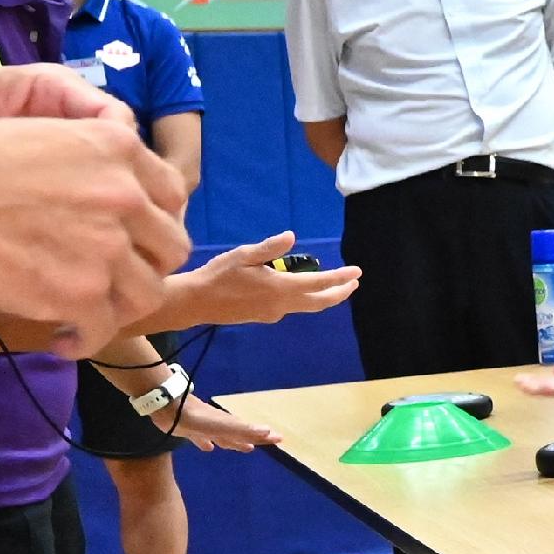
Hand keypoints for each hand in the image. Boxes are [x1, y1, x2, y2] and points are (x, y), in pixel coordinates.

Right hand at [0, 114, 187, 353]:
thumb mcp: (48, 136)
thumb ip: (91, 166)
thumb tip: (102, 202)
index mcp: (118, 146)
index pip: (172, 194)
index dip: (153, 222)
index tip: (130, 240)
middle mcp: (125, 194)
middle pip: (171, 247)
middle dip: (145, 266)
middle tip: (111, 279)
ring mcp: (107, 246)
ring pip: (148, 293)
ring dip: (120, 307)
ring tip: (87, 314)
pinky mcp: (81, 292)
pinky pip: (105, 329)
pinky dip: (85, 340)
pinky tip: (62, 340)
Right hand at [154, 234, 361, 326]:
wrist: (196, 302)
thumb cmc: (219, 275)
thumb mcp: (244, 255)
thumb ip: (270, 248)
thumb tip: (292, 237)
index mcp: (280, 288)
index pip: (319, 283)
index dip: (340, 278)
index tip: (357, 272)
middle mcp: (282, 305)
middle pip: (319, 302)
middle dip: (339, 293)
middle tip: (354, 283)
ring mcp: (273, 313)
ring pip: (307, 306)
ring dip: (324, 296)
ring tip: (336, 286)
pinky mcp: (264, 316)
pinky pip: (292, 307)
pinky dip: (305, 299)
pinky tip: (302, 289)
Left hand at [170, 396, 280, 452]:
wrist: (170, 407)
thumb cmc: (198, 418)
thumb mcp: (223, 425)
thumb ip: (243, 429)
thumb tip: (268, 431)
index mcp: (229, 425)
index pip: (251, 432)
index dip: (264, 436)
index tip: (279, 439)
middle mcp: (220, 426)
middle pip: (240, 434)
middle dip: (252, 439)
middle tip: (265, 443)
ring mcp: (206, 427)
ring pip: (224, 436)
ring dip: (233, 442)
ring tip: (244, 448)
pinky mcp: (191, 429)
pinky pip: (202, 438)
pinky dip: (207, 443)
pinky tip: (208, 448)